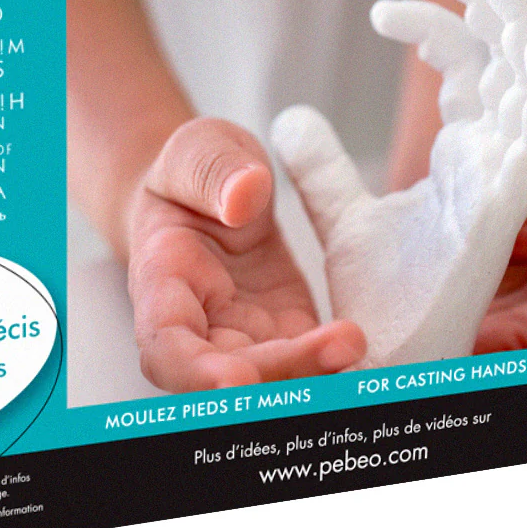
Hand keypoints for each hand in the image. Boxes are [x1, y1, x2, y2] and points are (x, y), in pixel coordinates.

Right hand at [125, 118, 365, 392]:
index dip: (197, 373)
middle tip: (337, 347)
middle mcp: (200, 325)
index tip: (238, 378)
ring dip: (314, 372)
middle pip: (229, 376)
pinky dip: (337, 361)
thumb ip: (212, 170)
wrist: (211, 193)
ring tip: (354, 341)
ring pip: (274, 377)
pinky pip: (312, 361)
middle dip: (279, 372)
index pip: (166, 346)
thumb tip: (244, 196)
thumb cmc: (190, 173)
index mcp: (161, 283)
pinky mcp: (289, 331)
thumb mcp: (198, 149)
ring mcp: (245, 336)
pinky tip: (365, 344)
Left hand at [271, 0, 526, 367]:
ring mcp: (500, 181)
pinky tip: (526, 36)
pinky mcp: (502, 209)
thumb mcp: (339, 213)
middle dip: (485, 1)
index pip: (463, 69)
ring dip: (517, 21)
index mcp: (463, 156)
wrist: (374, 356)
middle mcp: (489, 161)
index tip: (378, 12)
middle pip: (503, 58)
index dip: (433, 28)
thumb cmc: (375, 295)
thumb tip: (289, 114)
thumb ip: (322, 166)